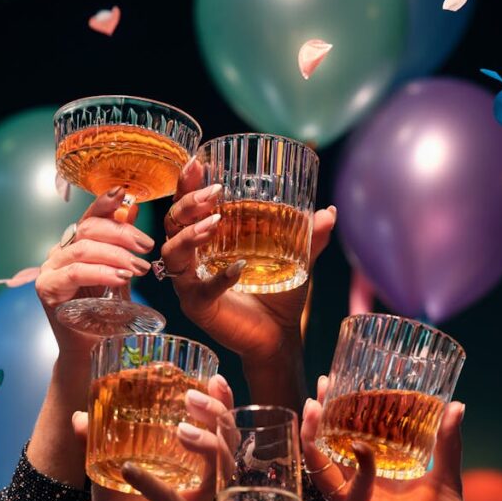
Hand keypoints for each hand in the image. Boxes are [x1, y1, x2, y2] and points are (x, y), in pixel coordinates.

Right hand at [36, 187, 154, 358]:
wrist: (90, 349)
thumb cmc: (106, 314)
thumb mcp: (120, 275)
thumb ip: (123, 246)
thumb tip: (133, 208)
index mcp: (74, 244)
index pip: (90, 217)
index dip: (105, 202)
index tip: (125, 193)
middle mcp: (59, 252)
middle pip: (88, 229)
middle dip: (121, 233)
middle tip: (147, 247)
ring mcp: (49, 269)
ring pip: (84, 248)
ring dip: (116, 255)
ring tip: (140, 267)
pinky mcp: (46, 289)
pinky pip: (75, 272)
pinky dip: (101, 272)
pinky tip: (121, 277)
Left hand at [73, 375, 232, 500]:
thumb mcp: (108, 471)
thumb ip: (96, 444)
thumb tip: (80, 415)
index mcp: (195, 462)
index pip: (219, 427)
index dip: (223, 401)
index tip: (213, 377)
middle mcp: (203, 480)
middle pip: (229, 440)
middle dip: (218, 413)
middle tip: (193, 396)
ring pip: (219, 467)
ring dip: (204, 443)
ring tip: (181, 428)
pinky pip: (171, 500)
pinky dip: (151, 483)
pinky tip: (130, 469)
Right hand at [159, 158, 335, 368]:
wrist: (278, 338)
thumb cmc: (279, 297)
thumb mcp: (296, 261)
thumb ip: (310, 237)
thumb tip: (330, 212)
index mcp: (206, 242)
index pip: (186, 208)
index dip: (186, 185)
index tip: (197, 163)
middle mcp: (191, 261)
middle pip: (171, 223)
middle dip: (188, 204)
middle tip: (214, 192)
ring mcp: (190, 284)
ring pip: (172, 252)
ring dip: (191, 234)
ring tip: (215, 222)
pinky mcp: (198, 307)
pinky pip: (200, 289)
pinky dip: (218, 278)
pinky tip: (238, 268)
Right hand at [301, 379, 468, 500]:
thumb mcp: (446, 478)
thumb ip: (447, 444)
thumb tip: (456, 405)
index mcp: (376, 475)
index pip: (351, 436)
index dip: (343, 412)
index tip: (339, 383)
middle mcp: (357, 486)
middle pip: (329, 446)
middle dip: (320, 417)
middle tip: (320, 388)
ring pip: (322, 465)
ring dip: (316, 437)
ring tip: (313, 410)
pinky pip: (350, 490)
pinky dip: (358, 470)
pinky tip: (362, 449)